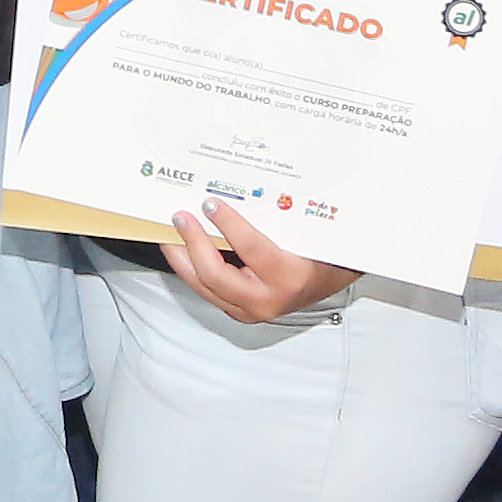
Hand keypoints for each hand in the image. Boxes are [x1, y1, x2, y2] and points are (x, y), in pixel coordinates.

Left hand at [154, 202, 357, 323]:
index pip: (250, 248)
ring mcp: (251, 310)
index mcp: (288, 277)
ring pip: (204, 286)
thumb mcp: (305, 233)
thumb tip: (238, 190)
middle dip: (193, 243)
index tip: (210, 203)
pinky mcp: (240, 312)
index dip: (227, 224)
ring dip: (183, 258)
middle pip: (216, 275)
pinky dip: (191, 269)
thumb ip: (276, 217)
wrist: (331, 281)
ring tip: (170, 234)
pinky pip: (207, 290)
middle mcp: (267, 299)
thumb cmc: (322, 255)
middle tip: (180, 218)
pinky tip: (182, 250)